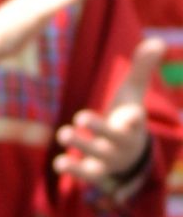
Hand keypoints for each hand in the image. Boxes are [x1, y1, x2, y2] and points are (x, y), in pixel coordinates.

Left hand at [55, 31, 162, 192]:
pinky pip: (86, 175)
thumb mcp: (133, 93)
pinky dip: (73, 170)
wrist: (129, 155)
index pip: (137, 120)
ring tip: (63, 134)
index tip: (132, 116)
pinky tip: (58, 164)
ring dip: (81, 146)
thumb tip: (157, 41)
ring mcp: (109, 159)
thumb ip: (142, 68)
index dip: (134, 119)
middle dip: (98, 128)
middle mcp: (123, 143)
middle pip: (112, 138)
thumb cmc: (127, 117)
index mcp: (133, 123)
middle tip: (80, 117)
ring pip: (97, 156)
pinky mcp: (96, 172)